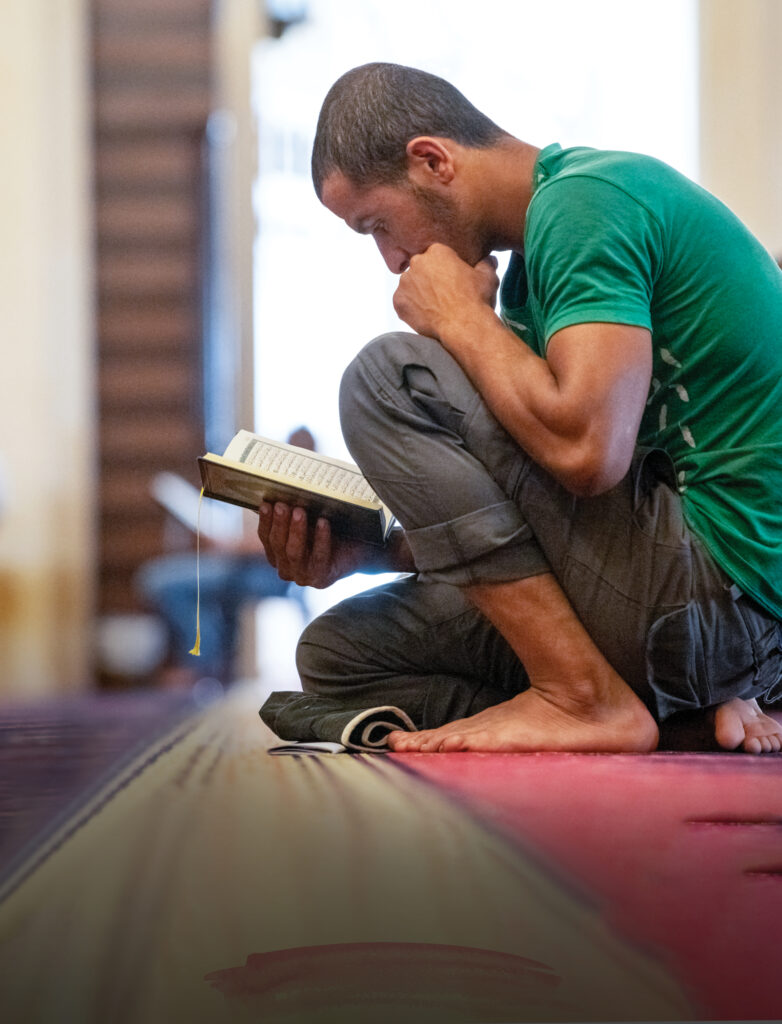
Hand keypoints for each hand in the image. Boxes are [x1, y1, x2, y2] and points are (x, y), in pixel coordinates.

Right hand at [257, 501, 374, 588]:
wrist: (358, 550)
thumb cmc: (330, 533)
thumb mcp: (308, 522)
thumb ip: (292, 515)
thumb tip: (278, 495)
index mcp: (277, 556)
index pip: (266, 538)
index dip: (265, 521)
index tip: (266, 504)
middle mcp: (286, 569)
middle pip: (278, 545)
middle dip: (279, 523)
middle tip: (282, 505)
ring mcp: (303, 576)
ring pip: (294, 553)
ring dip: (296, 530)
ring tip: (299, 511)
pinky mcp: (321, 579)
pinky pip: (319, 556)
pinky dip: (321, 538)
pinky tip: (323, 522)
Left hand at [393, 244, 498, 339]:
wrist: (464, 327)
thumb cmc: (476, 300)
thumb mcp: (487, 276)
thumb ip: (486, 264)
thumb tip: (489, 260)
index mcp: (437, 251)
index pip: (437, 256)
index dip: (445, 270)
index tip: (451, 281)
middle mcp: (417, 262)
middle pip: (421, 269)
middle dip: (429, 279)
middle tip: (442, 296)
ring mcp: (405, 282)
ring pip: (411, 286)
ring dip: (419, 293)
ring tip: (435, 307)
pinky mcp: (398, 302)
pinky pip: (403, 303)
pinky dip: (411, 309)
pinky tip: (426, 315)